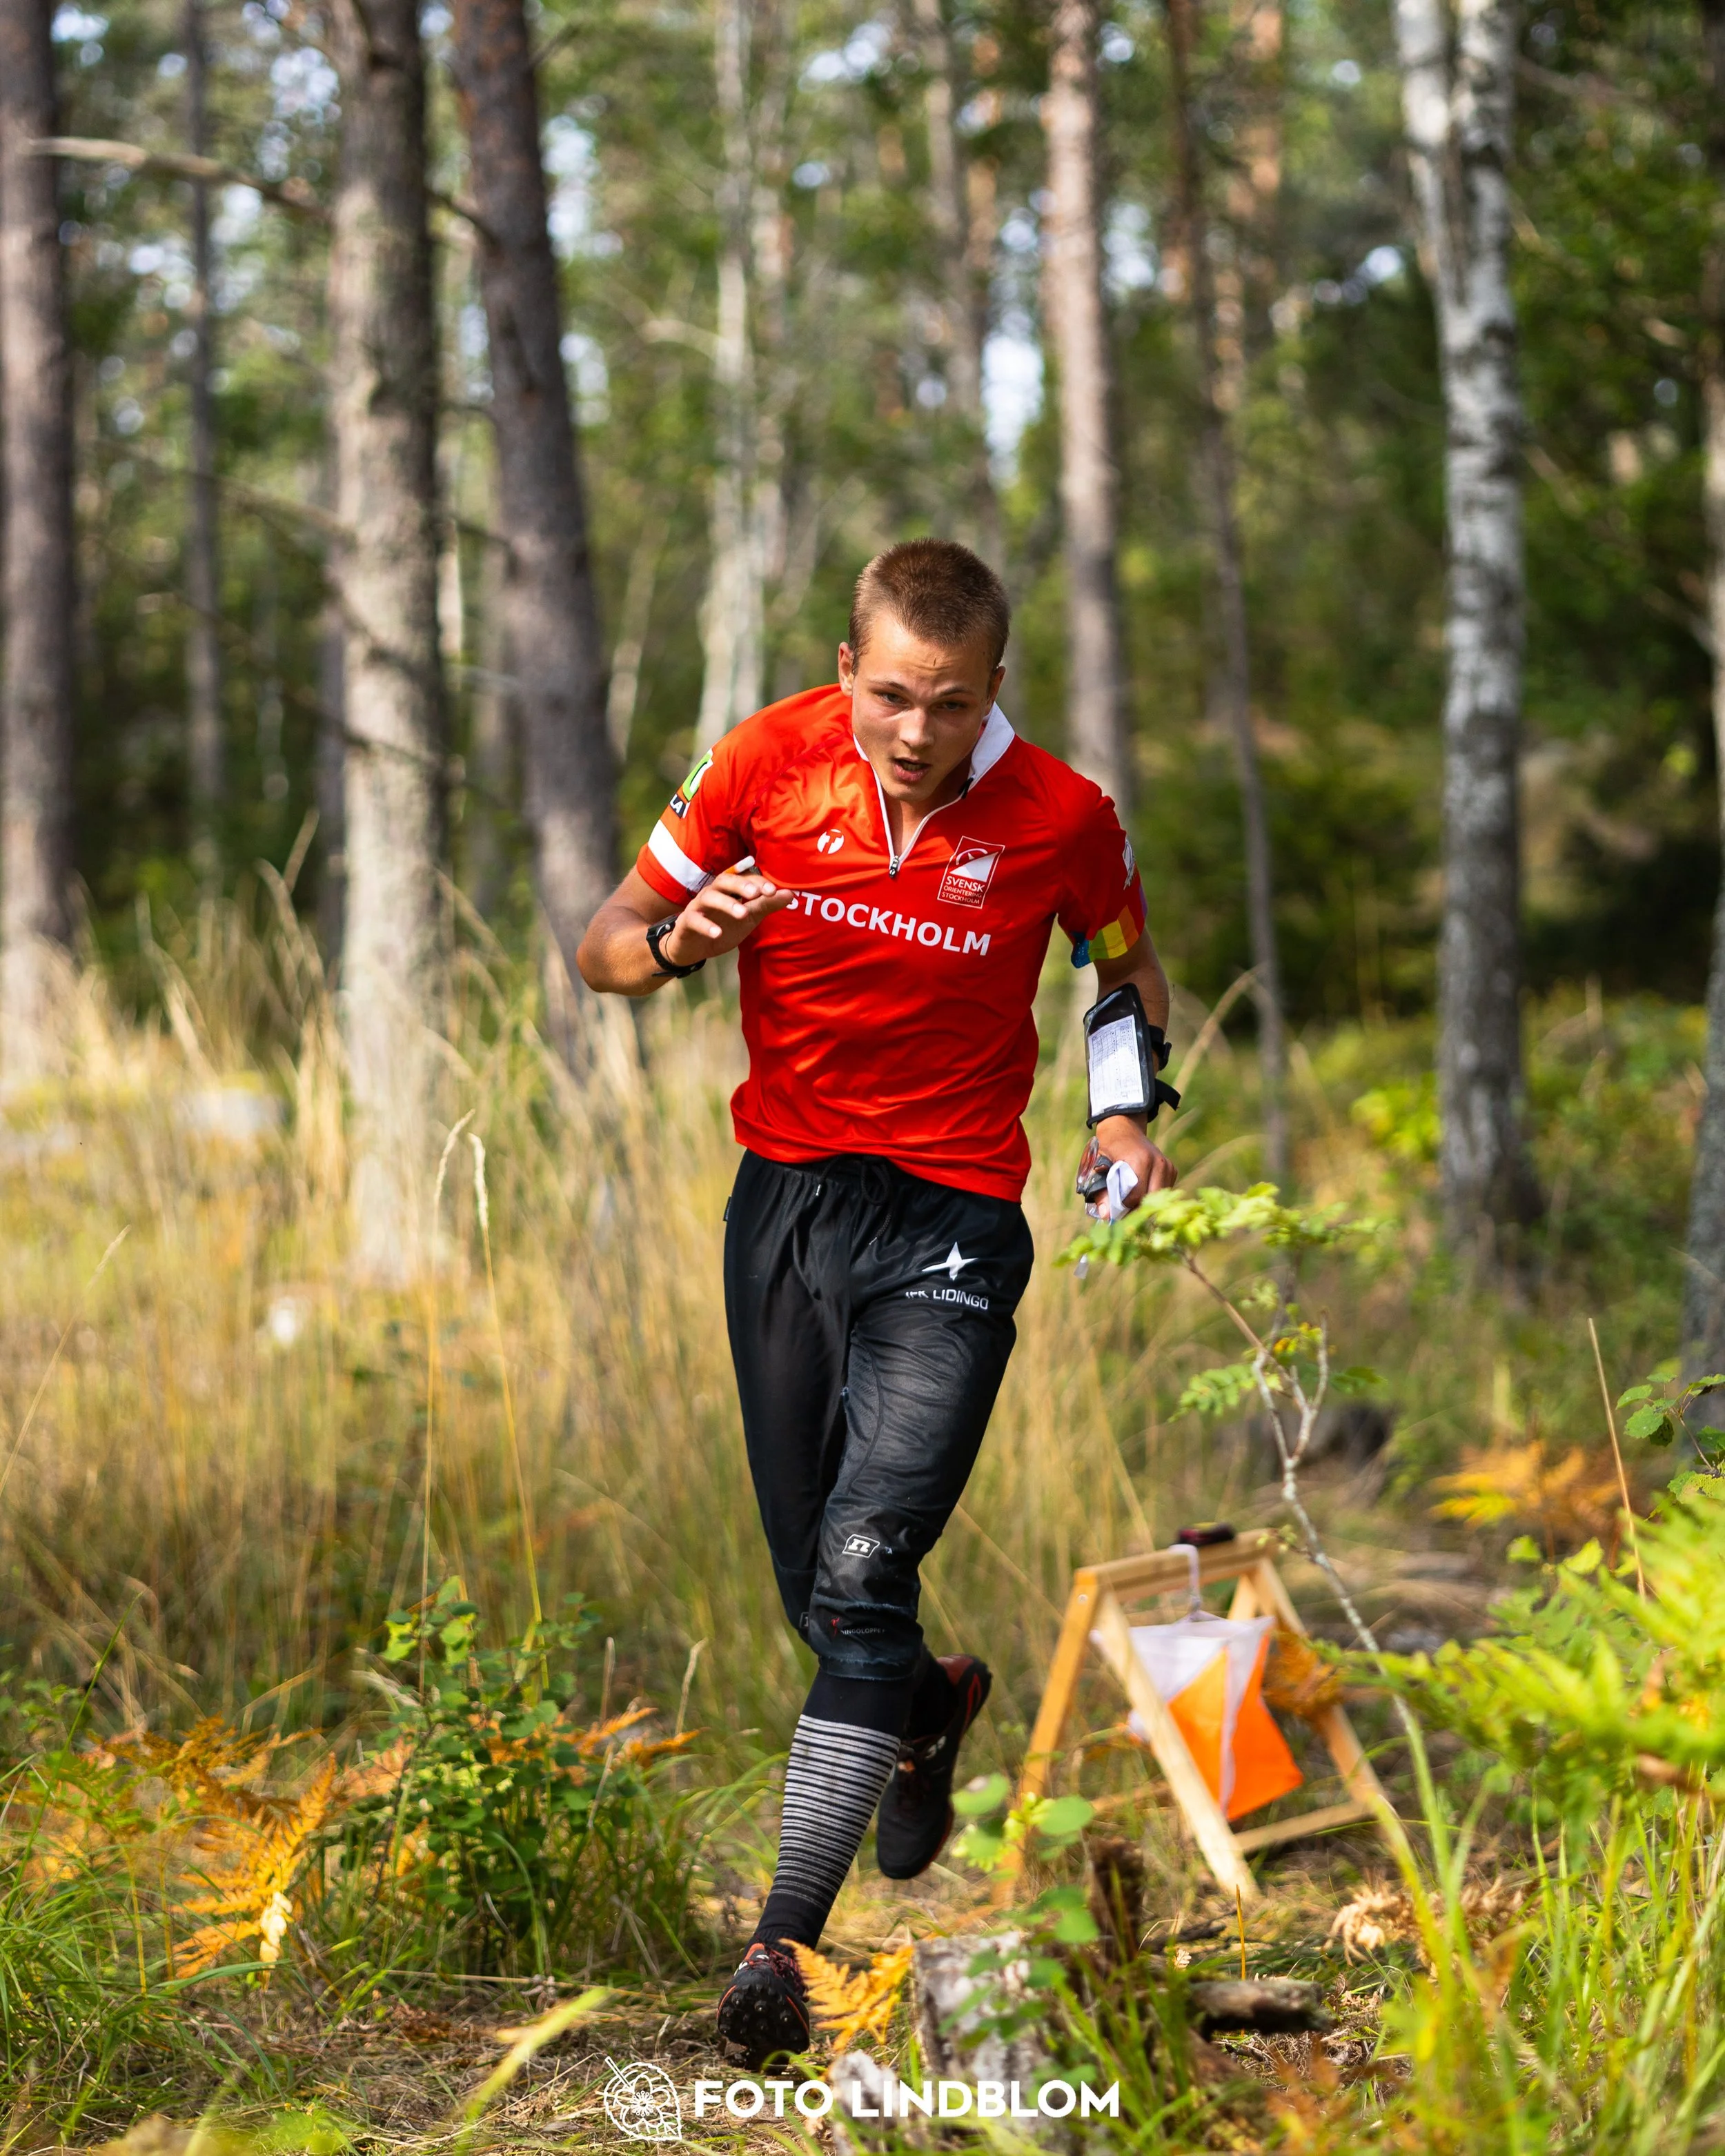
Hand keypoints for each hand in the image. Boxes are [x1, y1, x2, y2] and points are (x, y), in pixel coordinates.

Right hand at [661, 869, 794, 966]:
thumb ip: (766, 905)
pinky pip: (695, 920)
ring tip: (742, 914)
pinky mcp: (687, 922)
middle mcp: (713, 893)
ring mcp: (698, 906)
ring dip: (726, 904)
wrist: (694, 947)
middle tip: (756, 893)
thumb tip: (789, 894)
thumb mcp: (748, 917)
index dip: (757, 882)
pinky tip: (718, 933)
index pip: (743, 879)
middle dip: (741, 885)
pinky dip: (706, 926)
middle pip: (724, 881)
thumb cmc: (723, 926)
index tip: (773, 890)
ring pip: (709, 898)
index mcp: (729, 890)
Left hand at [1093, 1114, 1177, 1214]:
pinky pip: (1163, 1192)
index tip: (1113, 1214)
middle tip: (1122, 1215)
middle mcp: (1158, 1163)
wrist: (1124, 1128)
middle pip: (1150, 1200)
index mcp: (1140, 1160)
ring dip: (1145, 1205)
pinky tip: (1140, 1193)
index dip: (1124, 1209)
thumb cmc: (1109, 1147)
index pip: (1136, 1196)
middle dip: (1136, 1211)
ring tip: (1129, 1205)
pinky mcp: (1172, 1170)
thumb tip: (1105, 1216)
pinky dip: (1152, 1197)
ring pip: (1159, 1198)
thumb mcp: (1099, 1166)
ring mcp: (1167, 1166)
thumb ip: (1102, 1191)